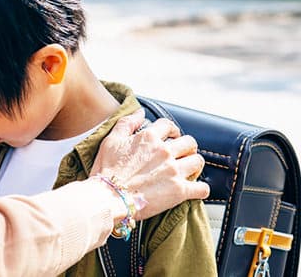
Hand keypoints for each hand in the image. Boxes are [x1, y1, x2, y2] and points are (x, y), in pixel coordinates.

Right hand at [90, 109, 208, 220]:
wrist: (109, 197)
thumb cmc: (107, 171)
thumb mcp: (111, 141)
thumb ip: (126, 123)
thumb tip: (140, 112)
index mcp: (149, 138)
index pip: (168, 125)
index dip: (171, 130)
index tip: (171, 136)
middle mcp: (164, 152)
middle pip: (189, 142)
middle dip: (187, 147)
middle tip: (181, 154)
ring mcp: (174, 171)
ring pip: (198, 161)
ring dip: (194, 165)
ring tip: (187, 170)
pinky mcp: (180, 191)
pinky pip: (202, 188)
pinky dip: (200, 189)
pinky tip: (194, 189)